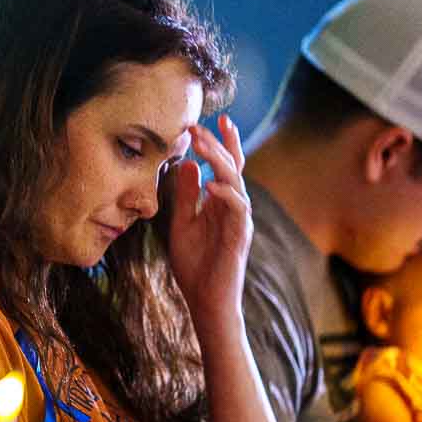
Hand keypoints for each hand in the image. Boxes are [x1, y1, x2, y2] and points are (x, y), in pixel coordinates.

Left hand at [166, 114, 254, 326]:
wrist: (204, 301)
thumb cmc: (195, 266)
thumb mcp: (182, 224)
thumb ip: (185, 196)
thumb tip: (186, 164)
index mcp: (220, 203)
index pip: (225, 167)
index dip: (221, 143)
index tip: (210, 120)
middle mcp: (233, 208)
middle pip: (231, 168)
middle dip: (217, 144)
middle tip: (199, 126)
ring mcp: (239, 221)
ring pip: (236, 182)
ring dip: (219, 162)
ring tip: (202, 146)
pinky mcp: (240, 237)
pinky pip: (238, 209)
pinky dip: (226, 195)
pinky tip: (210, 184)